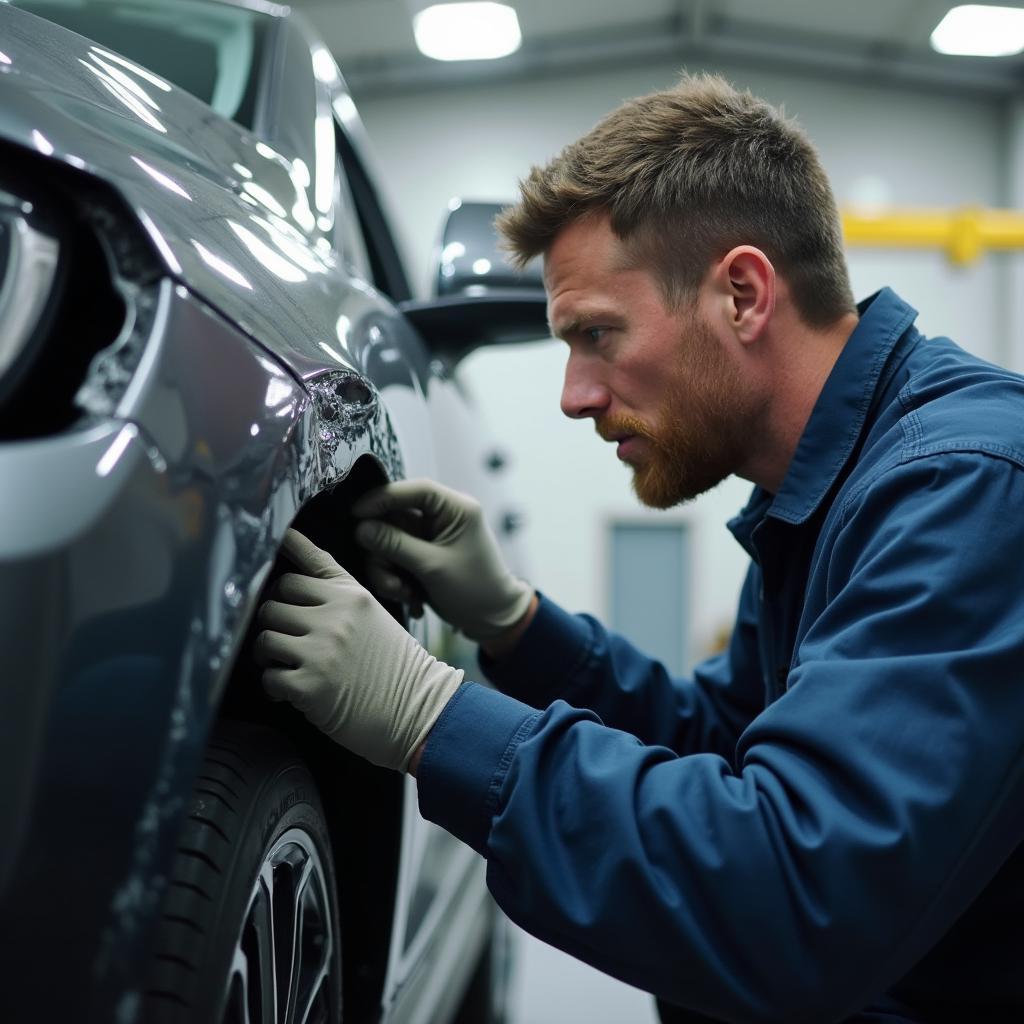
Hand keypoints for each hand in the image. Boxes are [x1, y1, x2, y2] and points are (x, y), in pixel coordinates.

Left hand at [255, 529, 462, 771]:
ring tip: (285, 665)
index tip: (273, 543)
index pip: (302, 570)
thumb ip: (339, 592)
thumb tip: (298, 569)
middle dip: (274, 622)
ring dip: (268, 655)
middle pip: (273, 603)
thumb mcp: (374, 615)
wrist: (418, 711)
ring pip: (264, 637)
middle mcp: (335, 617)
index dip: (284, 563)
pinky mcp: (309, 685)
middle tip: (285, 639)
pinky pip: (269, 677)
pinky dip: (274, 688)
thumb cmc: (395, 666)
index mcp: (351, 597)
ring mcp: (321, 650)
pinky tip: (290, 692)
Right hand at [352, 479, 533, 642]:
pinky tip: (410, 597)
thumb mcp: (433, 567)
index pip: (415, 490)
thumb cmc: (475, 591)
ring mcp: (430, 537)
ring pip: (389, 541)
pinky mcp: (422, 555)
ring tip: (403, 593)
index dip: (383, 497)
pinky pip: (395, 558)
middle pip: (394, 518)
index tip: (356, 512)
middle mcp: (442, 517)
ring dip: (388, 569)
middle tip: (389, 580)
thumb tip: (361, 528)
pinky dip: (395, 578)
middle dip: (384, 551)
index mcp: (456, 509)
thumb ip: (396, 545)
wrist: (492, 621)